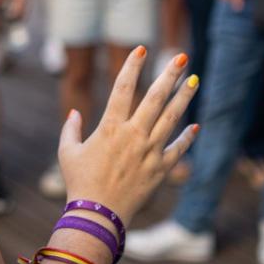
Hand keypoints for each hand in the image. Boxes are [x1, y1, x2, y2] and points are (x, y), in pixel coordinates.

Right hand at [58, 47, 200, 226]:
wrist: (98, 215)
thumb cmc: (79, 183)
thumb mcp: (67, 153)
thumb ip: (70, 130)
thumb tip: (74, 113)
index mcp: (110, 127)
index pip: (123, 88)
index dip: (132, 65)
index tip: (141, 48)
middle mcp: (134, 135)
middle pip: (155, 97)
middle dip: (169, 74)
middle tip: (181, 57)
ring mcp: (150, 152)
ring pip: (172, 118)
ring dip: (184, 97)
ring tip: (195, 79)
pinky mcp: (160, 170)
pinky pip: (178, 149)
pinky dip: (187, 137)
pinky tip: (195, 126)